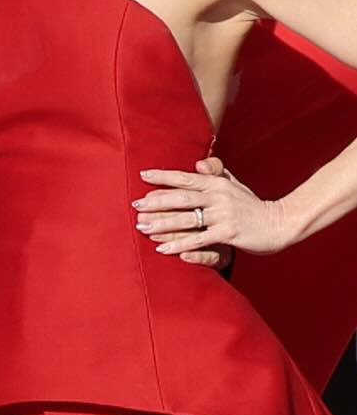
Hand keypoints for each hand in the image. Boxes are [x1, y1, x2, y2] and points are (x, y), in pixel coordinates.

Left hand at [134, 154, 293, 260]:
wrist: (280, 223)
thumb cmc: (253, 206)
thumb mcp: (235, 185)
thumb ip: (216, 174)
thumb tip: (197, 164)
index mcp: (218, 183)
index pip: (185, 178)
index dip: (163, 176)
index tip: (142, 175)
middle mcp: (218, 196)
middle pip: (180, 198)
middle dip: (155, 202)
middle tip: (135, 206)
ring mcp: (223, 214)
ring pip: (186, 219)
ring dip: (161, 224)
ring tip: (141, 226)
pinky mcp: (228, 233)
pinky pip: (198, 239)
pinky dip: (179, 244)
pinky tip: (162, 249)